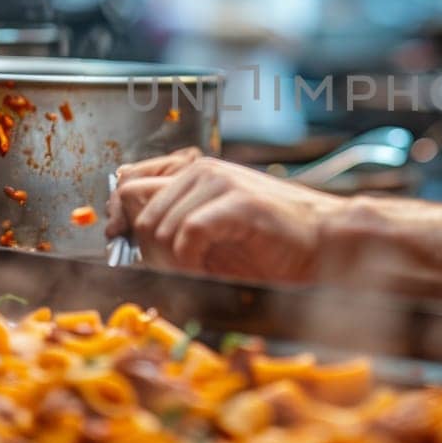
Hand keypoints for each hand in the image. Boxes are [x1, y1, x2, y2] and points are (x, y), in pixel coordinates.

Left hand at [106, 148, 346, 281]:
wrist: (323, 241)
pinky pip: (187, 234)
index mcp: (194, 174)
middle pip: (139, 209)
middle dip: (148, 249)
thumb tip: (127, 233)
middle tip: (172, 271)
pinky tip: (206, 269)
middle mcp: (202, 170)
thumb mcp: (213, 232)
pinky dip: (190, 261)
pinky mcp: (237, 202)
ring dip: (172, 261)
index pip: (130, 184)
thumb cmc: (271, 242)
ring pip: (161, 225)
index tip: (120, 240)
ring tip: (198, 272)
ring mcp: (220, 182)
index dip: (118, 215)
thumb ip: (175, 224)